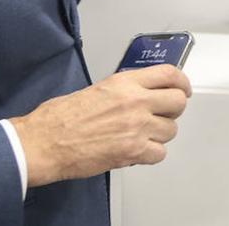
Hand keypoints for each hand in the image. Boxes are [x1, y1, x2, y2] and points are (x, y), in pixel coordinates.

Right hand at [9, 64, 191, 187]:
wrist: (45, 142)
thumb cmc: (60, 117)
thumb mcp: (98, 89)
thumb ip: (124, 90)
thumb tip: (141, 93)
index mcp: (125, 83)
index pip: (169, 74)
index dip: (182, 82)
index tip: (183, 88)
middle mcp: (135, 102)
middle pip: (178, 102)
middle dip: (173, 109)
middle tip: (164, 113)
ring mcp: (137, 127)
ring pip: (171, 130)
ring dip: (160, 134)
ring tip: (142, 135)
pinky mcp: (133, 151)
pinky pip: (160, 153)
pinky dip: (151, 154)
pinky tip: (137, 150)